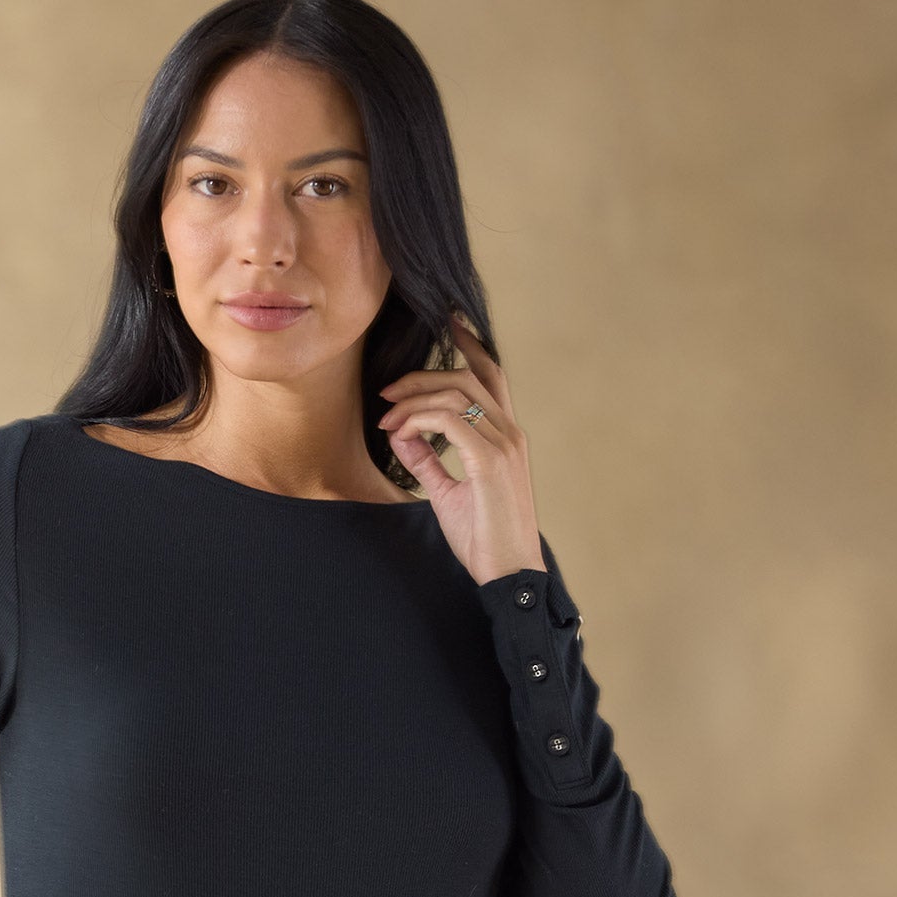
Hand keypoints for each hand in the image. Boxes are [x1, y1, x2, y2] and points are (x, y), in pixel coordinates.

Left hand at [378, 310, 546, 584]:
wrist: (509, 575)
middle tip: (387, 392)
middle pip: (467, 377)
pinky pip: (447, 420)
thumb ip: (428, 461)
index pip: (491, 376)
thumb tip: (401, 433)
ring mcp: (504, 445)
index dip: (471, 344)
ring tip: (386, 417)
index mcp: (507, 436)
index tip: (447, 321)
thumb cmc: (484, 539)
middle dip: (421, 376)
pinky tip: (399, 432)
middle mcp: (510, 433)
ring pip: (455, 393)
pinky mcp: (490, 461)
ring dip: (413, 399)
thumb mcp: (448, 494)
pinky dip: (417, 419)